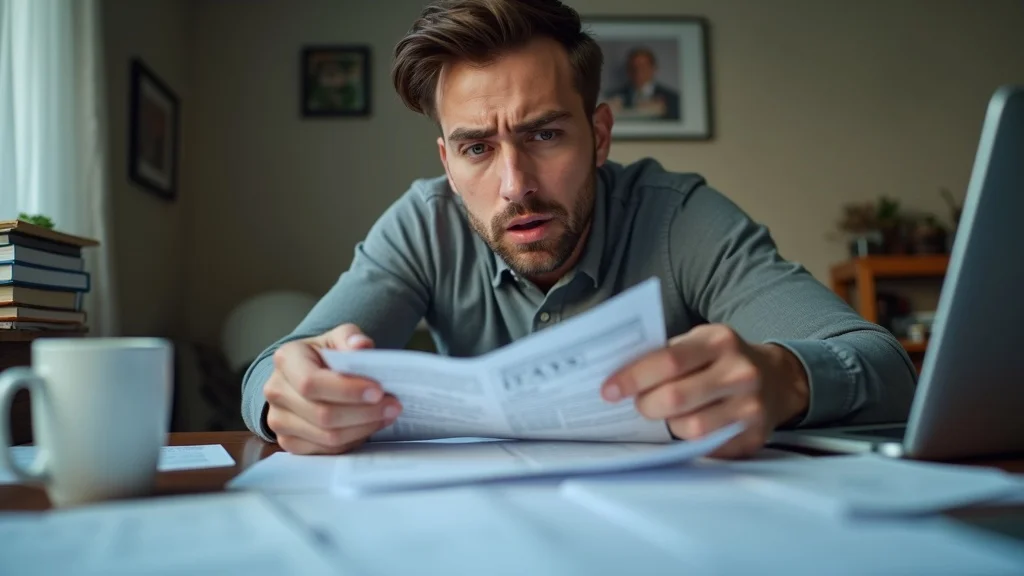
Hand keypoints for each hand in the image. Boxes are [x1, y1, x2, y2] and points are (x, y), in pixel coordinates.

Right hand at [264, 323, 401, 454]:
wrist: (307, 374)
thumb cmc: (325, 355)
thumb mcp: (338, 337)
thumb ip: (350, 337)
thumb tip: (360, 345)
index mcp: (286, 360)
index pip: (312, 382)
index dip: (347, 391)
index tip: (378, 391)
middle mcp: (276, 391)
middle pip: (323, 414)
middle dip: (364, 412)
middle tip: (393, 405)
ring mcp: (279, 420)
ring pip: (327, 436)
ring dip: (364, 428)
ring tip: (387, 414)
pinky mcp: (288, 442)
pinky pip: (327, 450)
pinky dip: (353, 439)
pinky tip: (369, 425)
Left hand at [601, 324, 808, 457]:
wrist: (778, 380)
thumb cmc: (722, 360)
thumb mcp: (700, 342)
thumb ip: (665, 355)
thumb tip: (618, 379)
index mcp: (719, 341)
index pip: (668, 360)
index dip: (633, 377)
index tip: (609, 390)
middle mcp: (740, 373)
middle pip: (676, 398)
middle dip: (646, 406)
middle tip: (639, 405)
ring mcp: (751, 408)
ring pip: (691, 428)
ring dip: (668, 427)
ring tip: (667, 417)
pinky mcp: (754, 438)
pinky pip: (708, 448)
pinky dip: (689, 443)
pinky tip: (687, 431)